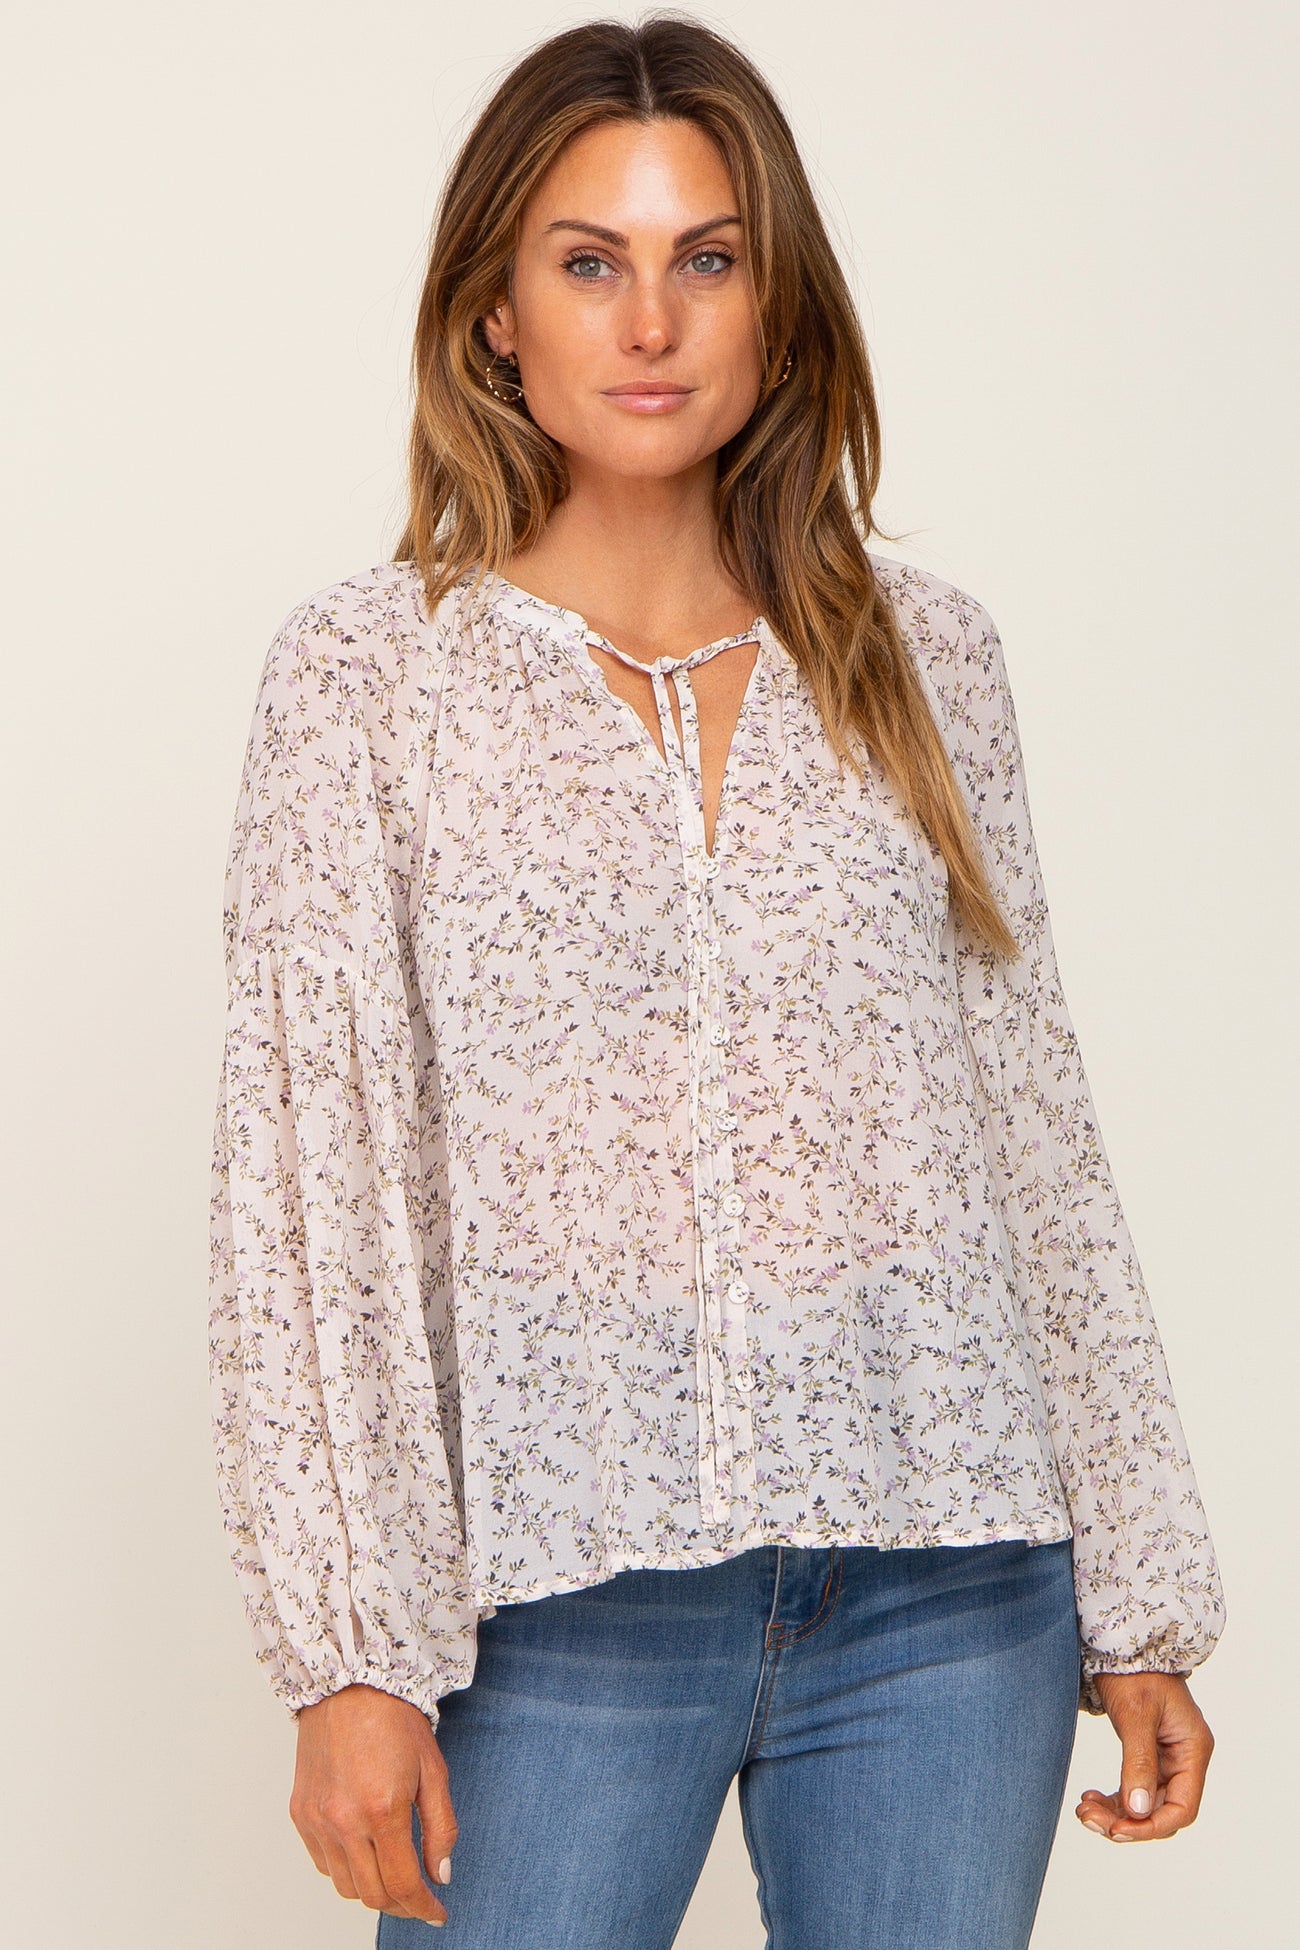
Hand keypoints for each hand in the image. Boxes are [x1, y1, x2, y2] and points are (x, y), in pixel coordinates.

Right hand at [289, 1682, 456, 1924]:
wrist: (349, 1684)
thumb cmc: (395, 1720)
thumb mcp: (434, 1771)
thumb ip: (441, 1828)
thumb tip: (441, 1874)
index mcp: (383, 1810)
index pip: (403, 1884)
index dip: (424, 1908)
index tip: (437, 1913)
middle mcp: (344, 1821)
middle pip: (373, 1895)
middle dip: (402, 1905)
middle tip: (420, 1899)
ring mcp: (318, 1820)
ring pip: (346, 1886)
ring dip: (373, 1891)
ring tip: (394, 1876)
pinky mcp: (300, 1813)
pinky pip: (323, 1864)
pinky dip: (345, 1871)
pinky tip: (364, 1854)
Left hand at [1075, 1672, 1214, 1842]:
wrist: (1123, 1643)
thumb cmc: (1135, 1671)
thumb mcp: (1136, 1715)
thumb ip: (1139, 1763)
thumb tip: (1138, 1810)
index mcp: (1192, 1749)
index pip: (1182, 1807)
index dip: (1151, 1825)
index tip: (1117, 1830)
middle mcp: (1184, 1757)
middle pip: (1162, 1809)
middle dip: (1127, 1821)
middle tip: (1089, 1819)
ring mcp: (1167, 1756)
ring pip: (1146, 1802)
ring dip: (1117, 1813)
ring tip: (1085, 1812)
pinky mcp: (1148, 1752)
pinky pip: (1135, 1788)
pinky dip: (1115, 1798)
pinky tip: (1092, 1798)